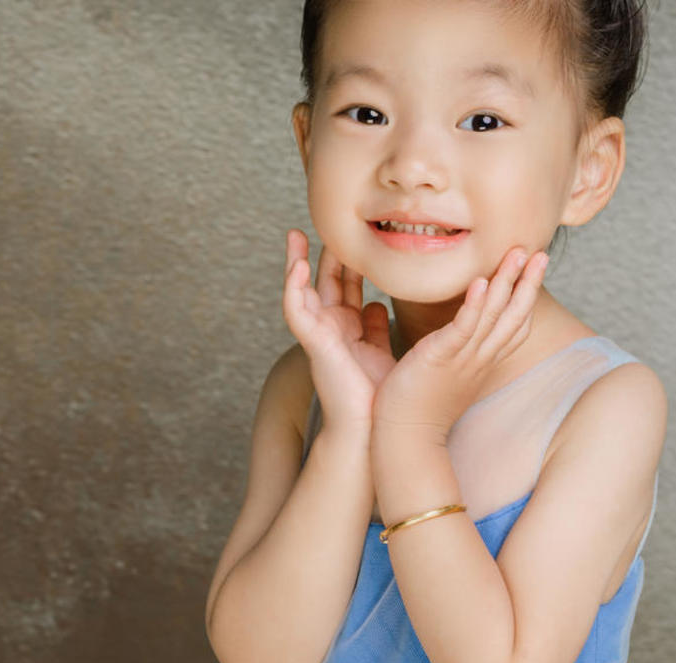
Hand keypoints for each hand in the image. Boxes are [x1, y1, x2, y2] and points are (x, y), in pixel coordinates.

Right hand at [281, 229, 395, 430]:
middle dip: (324, 253)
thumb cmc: (378, 396)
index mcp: (349, 329)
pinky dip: (294, 288)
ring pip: (303, 291)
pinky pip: (296, 311)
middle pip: (325, 282)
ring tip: (295, 235)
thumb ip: (376, 327)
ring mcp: (320, 335)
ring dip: (297, 263)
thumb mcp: (381, 351)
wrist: (373, 427)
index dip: (348, 261)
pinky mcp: (313, 344)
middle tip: (325, 222)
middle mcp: (331, 329)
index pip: (346, 286)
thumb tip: (376, 304)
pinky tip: (297, 266)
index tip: (356, 234)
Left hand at [372, 245, 547, 441]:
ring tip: (518, 253)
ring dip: (507, 282)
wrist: (406, 439)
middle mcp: (479, 359)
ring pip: (493, 316)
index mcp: (481, 362)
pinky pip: (463, 329)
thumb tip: (450, 341)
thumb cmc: (418, 407)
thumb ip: (452, 352)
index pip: (513, 327)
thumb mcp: (445, 375)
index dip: (526, 298)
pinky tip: (481, 282)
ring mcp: (463, 359)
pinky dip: (474, 305)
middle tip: (540, 252)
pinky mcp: (440, 358)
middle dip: (529, 283)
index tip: (534, 270)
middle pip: (513, 317)